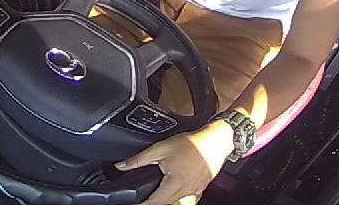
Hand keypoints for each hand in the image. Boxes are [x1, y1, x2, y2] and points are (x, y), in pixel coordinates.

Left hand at [116, 119, 235, 204]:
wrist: (217, 140)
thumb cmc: (193, 143)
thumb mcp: (161, 148)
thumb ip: (139, 159)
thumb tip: (121, 166)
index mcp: (174, 186)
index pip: (153, 204)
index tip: (134, 203)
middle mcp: (185, 193)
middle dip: (153, 203)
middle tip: (142, 200)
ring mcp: (194, 193)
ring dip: (167, 202)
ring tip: (157, 197)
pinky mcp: (200, 189)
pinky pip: (188, 201)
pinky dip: (179, 201)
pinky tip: (173, 195)